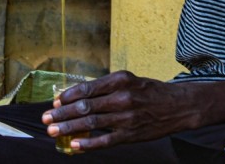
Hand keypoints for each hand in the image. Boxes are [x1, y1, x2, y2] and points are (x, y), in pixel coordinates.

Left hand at [42, 71, 201, 151]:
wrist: (178, 106)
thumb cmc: (150, 92)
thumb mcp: (129, 80)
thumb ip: (106, 87)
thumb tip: (79, 96)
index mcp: (120, 80)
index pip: (87, 88)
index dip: (68, 96)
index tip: (56, 102)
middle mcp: (122, 97)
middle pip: (85, 106)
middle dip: (62, 113)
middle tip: (46, 118)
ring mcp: (126, 117)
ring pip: (91, 123)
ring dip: (69, 127)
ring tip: (53, 131)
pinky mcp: (131, 134)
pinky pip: (105, 140)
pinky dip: (88, 143)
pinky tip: (74, 145)